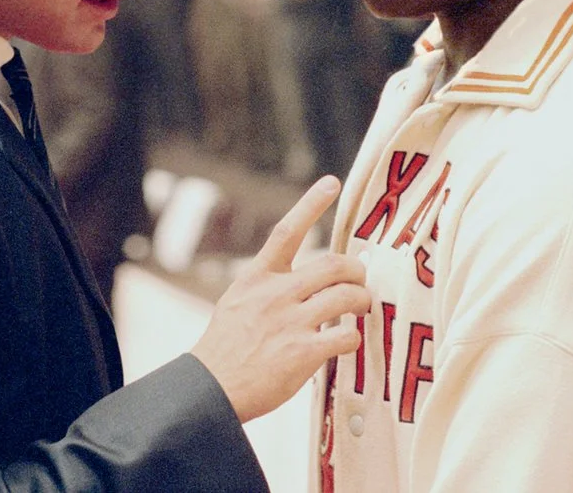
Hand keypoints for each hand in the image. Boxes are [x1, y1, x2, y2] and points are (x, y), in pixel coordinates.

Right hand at [190, 175, 371, 422]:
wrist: (210, 388)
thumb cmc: (224, 349)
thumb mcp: (237, 303)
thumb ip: (267, 288)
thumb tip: (300, 283)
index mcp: (256, 278)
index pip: (286, 231)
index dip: (311, 204)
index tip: (331, 183)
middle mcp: (275, 294)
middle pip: (333, 264)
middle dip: (356, 271)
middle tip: (360, 280)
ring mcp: (291, 322)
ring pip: (346, 296)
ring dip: (362, 301)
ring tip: (362, 308)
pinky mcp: (304, 352)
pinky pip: (346, 335)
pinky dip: (353, 337)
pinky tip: (347, 341)